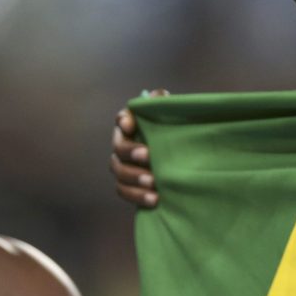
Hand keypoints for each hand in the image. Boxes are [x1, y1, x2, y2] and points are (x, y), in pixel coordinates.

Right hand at [109, 90, 166, 207]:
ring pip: (119, 172)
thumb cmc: (172, 131)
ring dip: (135, 178)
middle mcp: (122, 144)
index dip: (124, 120)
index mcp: (131, 125)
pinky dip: (138, 196)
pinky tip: (155, 199)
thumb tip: (160, 96)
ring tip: (153, 182)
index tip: (130, 124)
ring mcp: (123, 166)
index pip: (121, 118)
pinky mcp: (128, 185)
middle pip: (118, 148)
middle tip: (148, 156)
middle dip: (131, 152)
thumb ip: (164, 103)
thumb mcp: (171, 116)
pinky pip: (125, 192)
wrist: (176, 158)